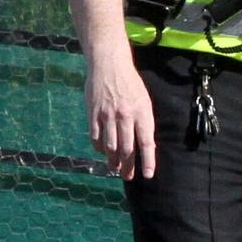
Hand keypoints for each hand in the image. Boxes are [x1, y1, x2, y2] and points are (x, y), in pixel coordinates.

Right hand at [85, 53, 154, 180]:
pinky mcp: (93, 114)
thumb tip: (146, 145)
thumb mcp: (144, 101)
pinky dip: (99, 148)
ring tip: (115, 167)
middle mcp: (125, 116)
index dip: (148, 161)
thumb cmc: (130, 84)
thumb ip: (144, 122)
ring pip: (110, 146)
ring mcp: (107, 116)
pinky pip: (95, 137)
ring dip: (113, 160)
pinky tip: (102, 151)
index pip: (146, 142)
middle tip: (128, 176)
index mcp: (141, 112)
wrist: (109, 65)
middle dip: (128, 166)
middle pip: (127, 149)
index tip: (148, 174)